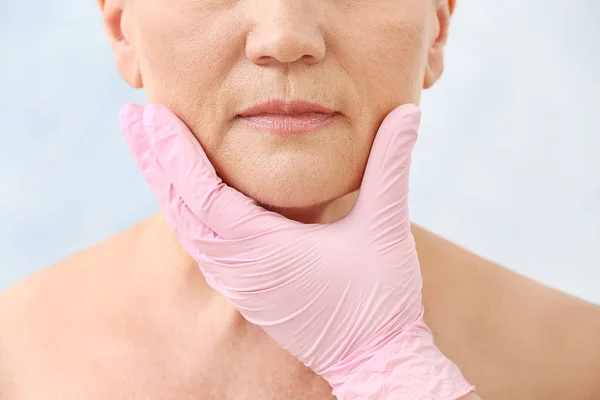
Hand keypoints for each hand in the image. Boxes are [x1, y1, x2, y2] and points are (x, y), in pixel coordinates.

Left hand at [120, 103, 473, 398]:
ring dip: (167, 185)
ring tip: (150, 147)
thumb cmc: (381, 299)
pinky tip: (185, 193)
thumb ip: (391, 165)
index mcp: (265, 251)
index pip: (203, 194)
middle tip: (131, 118)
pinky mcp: (247, 289)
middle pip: (181, 209)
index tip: (151, 116)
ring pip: (187, 229)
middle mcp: (240, 269)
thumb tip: (408, 112)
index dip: (175, 153)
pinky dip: (186, 211)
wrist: (376, 360)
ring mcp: (239, 282)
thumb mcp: (386, 227)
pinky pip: (202, 245)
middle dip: (154, 160)